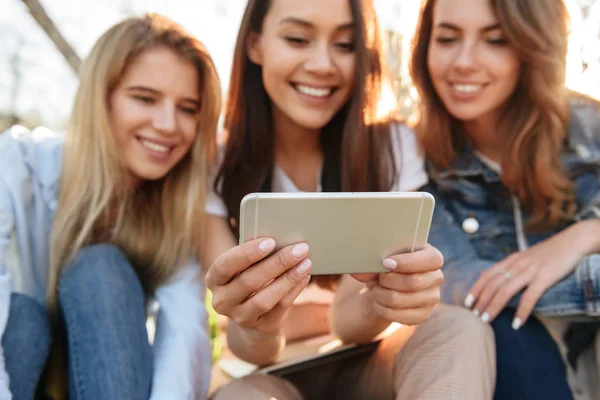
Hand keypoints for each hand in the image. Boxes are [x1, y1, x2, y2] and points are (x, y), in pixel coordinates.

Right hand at [205, 237, 311, 339]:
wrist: (254, 319)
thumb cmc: (249, 279)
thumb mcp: (244, 267)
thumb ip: (253, 254)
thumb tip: (275, 238)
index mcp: (214, 280)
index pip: (225, 265)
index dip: (247, 253)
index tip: (271, 241)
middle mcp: (222, 301)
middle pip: (249, 281)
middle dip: (277, 263)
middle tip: (299, 249)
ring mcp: (239, 317)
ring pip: (265, 299)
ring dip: (288, 278)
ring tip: (305, 262)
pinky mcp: (260, 328)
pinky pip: (279, 308)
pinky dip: (294, 290)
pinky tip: (305, 276)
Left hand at [353, 244, 443, 324]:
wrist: (387, 283)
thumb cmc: (386, 264)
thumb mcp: (381, 257)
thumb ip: (371, 261)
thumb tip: (360, 272)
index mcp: (432, 256)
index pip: (431, 260)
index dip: (407, 262)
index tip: (385, 263)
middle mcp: (437, 277)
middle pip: (413, 282)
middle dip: (388, 280)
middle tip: (378, 278)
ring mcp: (432, 298)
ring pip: (401, 299)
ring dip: (381, 295)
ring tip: (376, 290)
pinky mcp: (423, 315)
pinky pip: (400, 316)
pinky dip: (383, 309)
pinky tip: (378, 302)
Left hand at [464, 222, 593, 327]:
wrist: (571, 241)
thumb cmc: (549, 253)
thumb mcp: (526, 258)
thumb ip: (515, 269)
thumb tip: (504, 284)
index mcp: (510, 260)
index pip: (487, 275)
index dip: (476, 289)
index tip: (467, 303)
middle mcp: (516, 265)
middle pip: (492, 285)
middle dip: (481, 301)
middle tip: (474, 316)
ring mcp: (529, 271)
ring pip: (505, 291)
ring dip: (494, 306)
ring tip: (486, 320)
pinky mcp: (544, 277)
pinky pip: (529, 296)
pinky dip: (521, 310)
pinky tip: (517, 323)